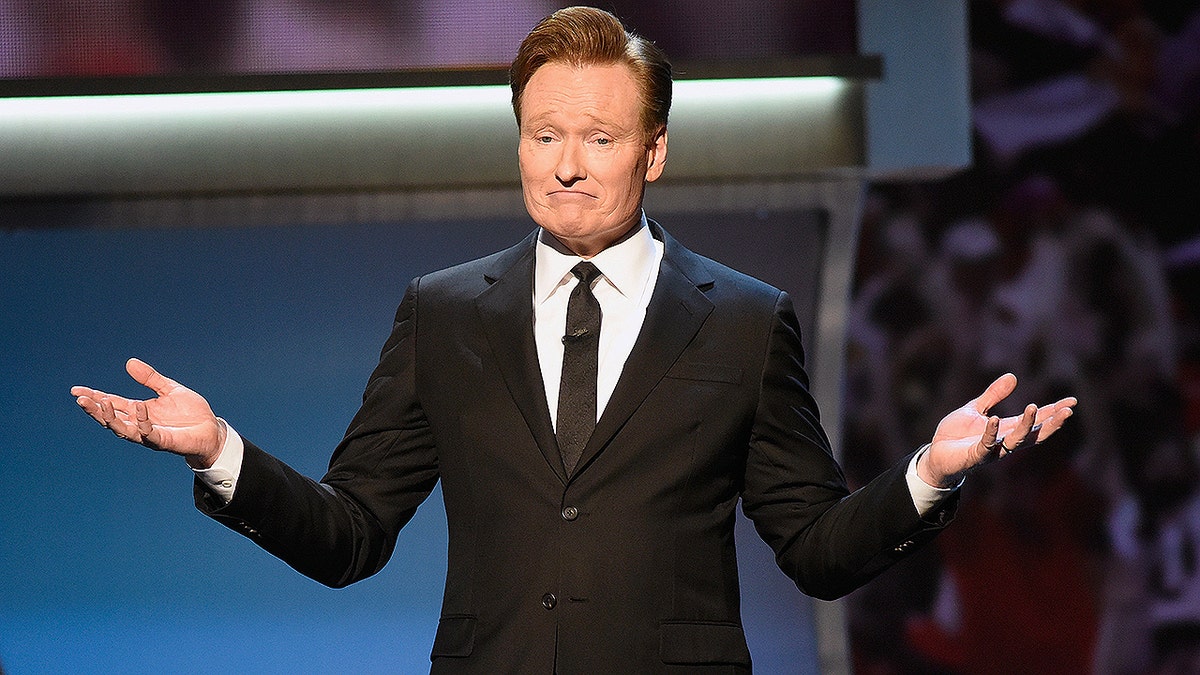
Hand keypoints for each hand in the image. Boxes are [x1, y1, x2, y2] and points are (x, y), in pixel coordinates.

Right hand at [71, 358, 226, 468]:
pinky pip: (149, 433)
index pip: (112, 403)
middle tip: (81, 399)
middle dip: (95, 409)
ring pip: (123, 430)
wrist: (211, 429)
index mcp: (139, 410)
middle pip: (111, 418)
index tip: (76, 390)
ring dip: (111, 418)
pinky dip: (142, 421)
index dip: (95, 397)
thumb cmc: (190, 412)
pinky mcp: (163, 441)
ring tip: (101, 404)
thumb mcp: (169, 389)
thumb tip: (129, 362)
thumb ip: (150, 378)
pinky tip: (139, 408)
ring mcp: (150, 434)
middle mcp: (140, 423)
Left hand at [918, 373, 1075, 487]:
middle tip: (1067, 410)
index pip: (1036, 421)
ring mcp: (992, 450)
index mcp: (1007, 429)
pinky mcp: (976, 456)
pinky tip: (995, 419)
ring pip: (1015, 440)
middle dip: (1051, 422)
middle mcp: (1004, 441)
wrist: (936, 454)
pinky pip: (986, 445)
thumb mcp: (976, 409)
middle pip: (1034, 434)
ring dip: (1026, 425)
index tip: (1072, 402)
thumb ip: (994, 395)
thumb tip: (1013, 376)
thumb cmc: (957, 435)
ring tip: (1033, 407)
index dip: (1053, 412)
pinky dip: (991, 433)